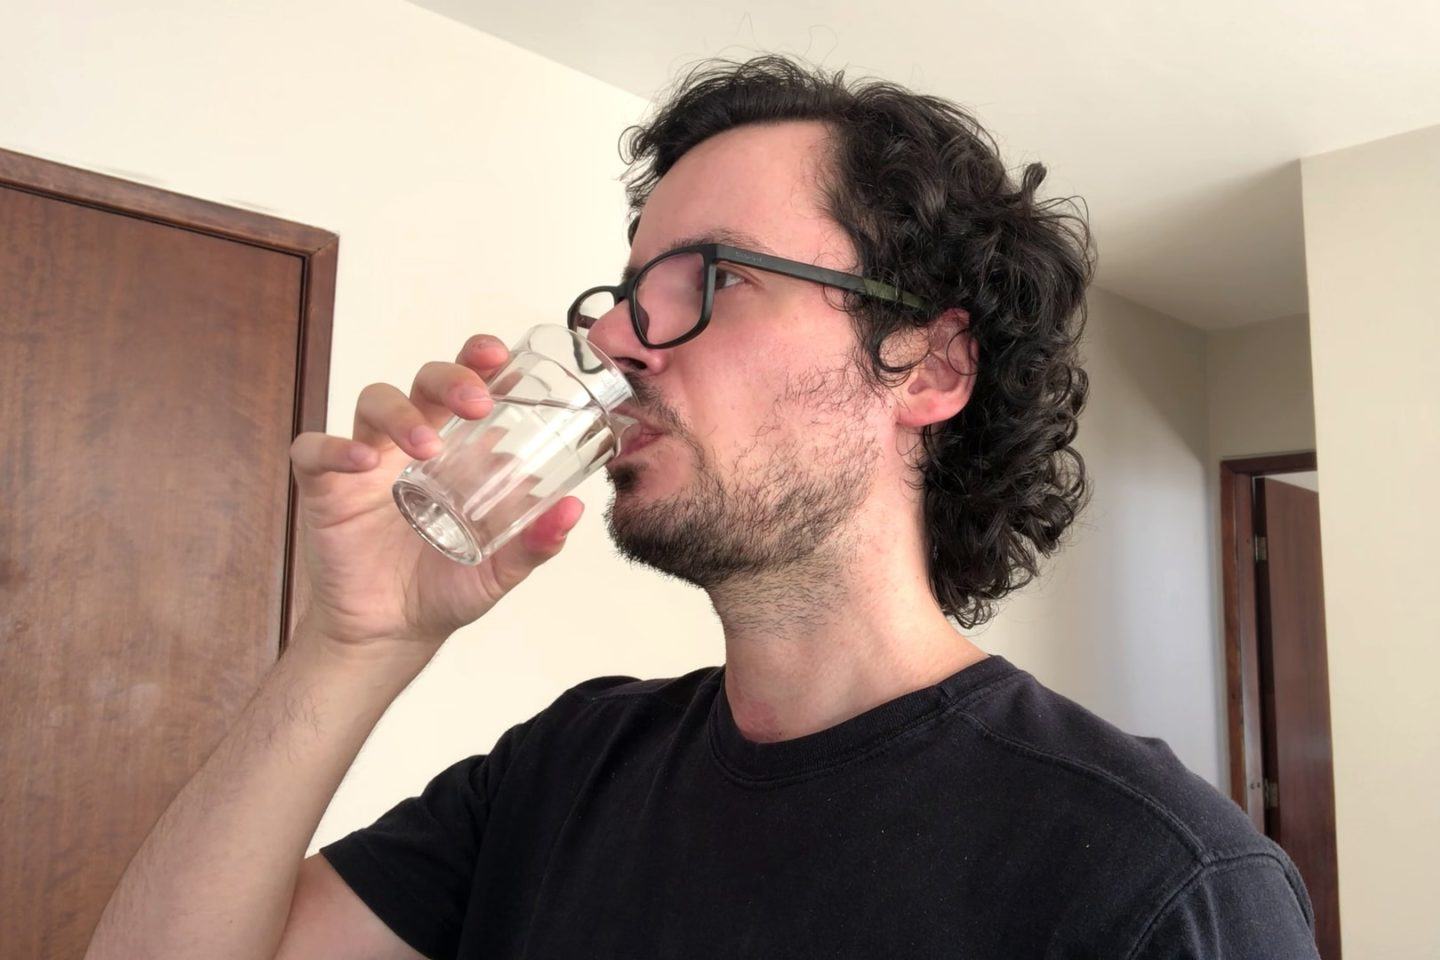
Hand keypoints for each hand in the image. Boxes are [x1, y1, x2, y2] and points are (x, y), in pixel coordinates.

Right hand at [287, 334, 584, 660]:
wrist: (392, 634)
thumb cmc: (446, 588)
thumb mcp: (500, 570)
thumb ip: (535, 543)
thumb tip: (574, 510)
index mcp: (459, 450)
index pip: (468, 385)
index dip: (479, 360)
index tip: (500, 356)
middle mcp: (412, 443)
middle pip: (424, 382)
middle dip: (450, 379)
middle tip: (476, 402)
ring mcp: (368, 461)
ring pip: (374, 402)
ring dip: (402, 415)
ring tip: (426, 448)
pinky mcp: (326, 487)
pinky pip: (315, 450)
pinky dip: (335, 448)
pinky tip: (363, 463)